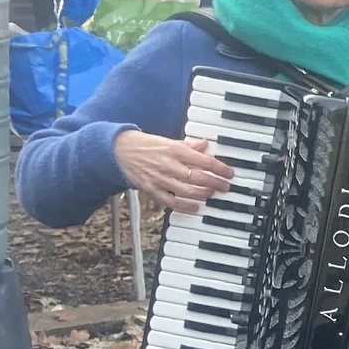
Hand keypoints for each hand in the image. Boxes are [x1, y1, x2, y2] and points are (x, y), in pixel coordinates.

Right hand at [115, 128, 235, 213]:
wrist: (120, 150)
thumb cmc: (146, 145)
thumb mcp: (169, 141)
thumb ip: (188, 145)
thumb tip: (205, 144)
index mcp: (175, 149)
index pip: (203, 160)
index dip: (219, 168)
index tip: (229, 173)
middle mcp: (169, 164)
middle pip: (198, 177)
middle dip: (215, 183)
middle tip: (225, 186)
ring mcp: (160, 179)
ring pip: (187, 191)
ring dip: (203, 194)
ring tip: (212, 194)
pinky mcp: (152, 190)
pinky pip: (171, 201)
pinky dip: (185, 206)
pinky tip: (195, 207)